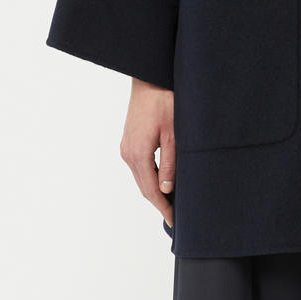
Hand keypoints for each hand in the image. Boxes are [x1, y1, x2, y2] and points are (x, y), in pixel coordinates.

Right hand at [121, 78, 176, 226]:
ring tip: (171, 203)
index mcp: (138, 153)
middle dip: (159, 203)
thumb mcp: (174, 134)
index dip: (163, 207)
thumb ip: (170, 164)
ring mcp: (126, 146)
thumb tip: (166, 189)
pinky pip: (139, 166)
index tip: (174, 221)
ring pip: (140, 177)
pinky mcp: (129, 140)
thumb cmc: (165, 101)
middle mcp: (128, 152)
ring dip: (154, 191)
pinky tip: (162, 182)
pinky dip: (149, 178)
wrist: (150, 78)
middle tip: (174, 217)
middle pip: (143, 186)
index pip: (150, 190)